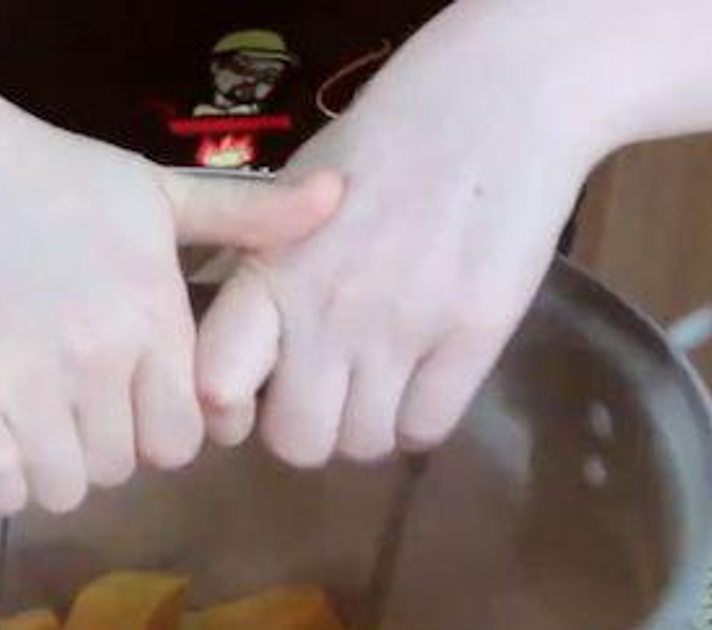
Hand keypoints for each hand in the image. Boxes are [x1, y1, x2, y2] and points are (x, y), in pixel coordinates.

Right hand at [0, 92, 338, 512]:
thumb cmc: (43, 175)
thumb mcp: (154, 188)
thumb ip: (245, 213)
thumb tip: (338, 202)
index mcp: (153, 318)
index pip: (184, 439)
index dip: (159, 430)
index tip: (130, 402)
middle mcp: (99, 359)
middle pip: (124, 469)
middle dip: (105, 449)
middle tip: (74, 406)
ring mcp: (25, 384)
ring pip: (65, 487)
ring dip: (53, 468)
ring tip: (33, 421)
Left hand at [196, 2, 604, 463]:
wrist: (494, 101)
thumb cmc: (381, 148)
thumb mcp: (288, 199)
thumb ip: (255, 275)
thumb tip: (219, 353)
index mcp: (270, 274)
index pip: (217, 387)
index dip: (230, 413)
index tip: (253, 398)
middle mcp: (327, 311)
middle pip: (296, 443)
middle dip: (311, 427)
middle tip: (330, 393)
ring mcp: (401, 328)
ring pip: (363, 445)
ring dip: (370, 423)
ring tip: (384, 378)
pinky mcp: (471, 337)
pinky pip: (426, 429)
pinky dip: (421, 418)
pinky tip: (426, 378)